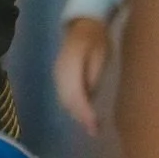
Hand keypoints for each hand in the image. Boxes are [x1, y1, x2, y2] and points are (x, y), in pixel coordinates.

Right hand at [54, 15, 114, 134]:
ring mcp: (57, 74)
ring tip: (90, 126)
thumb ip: (93, 75)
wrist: (83, 26)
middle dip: (80, 117)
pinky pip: (62, 94)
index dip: (84, 112)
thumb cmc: (97, 41)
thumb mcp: (100, 56)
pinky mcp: (58, 76)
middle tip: (95, 131)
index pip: (75, 93)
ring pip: (63, 98)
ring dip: (75, 114)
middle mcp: (60, 71)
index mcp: (71, 64)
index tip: (95, 126)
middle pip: (67, 99)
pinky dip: (71, 106)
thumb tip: (89, 97)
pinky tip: (81, 114)